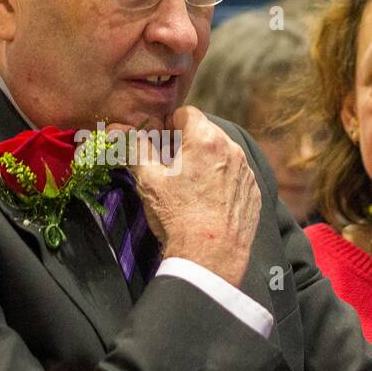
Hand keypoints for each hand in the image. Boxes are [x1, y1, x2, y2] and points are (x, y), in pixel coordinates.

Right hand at [108, 106, 261, 287]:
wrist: (209, 256)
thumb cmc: (177, 216)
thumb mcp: (149, 180)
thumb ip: (135, 148)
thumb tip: (118, 130)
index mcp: (206, 139)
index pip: (185, 113)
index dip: (167, 127)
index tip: (159, 147)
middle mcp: (232, 149)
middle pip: (205, 132)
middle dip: (186, 144)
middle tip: (170, 169)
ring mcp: (246, 172)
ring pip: (221, 154)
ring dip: (205, 162)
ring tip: (189, 189)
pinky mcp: (253, 193)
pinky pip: (234, 176)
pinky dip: (221, 181)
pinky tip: (207, 203)